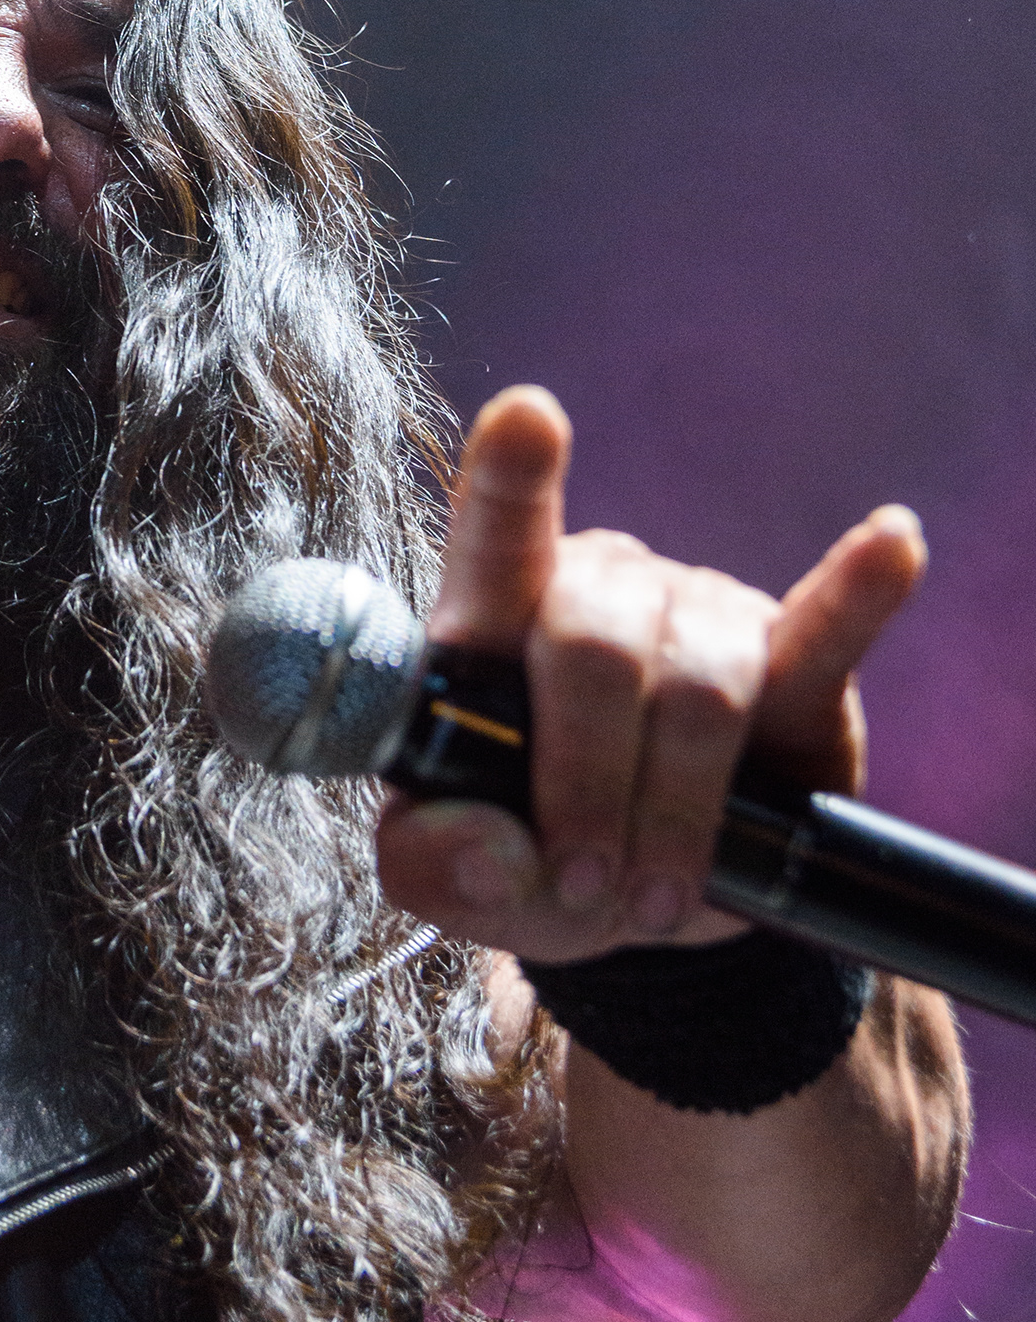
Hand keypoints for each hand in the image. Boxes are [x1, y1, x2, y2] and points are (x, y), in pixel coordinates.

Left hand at [375, 385, 925, 961]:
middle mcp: (601, 587)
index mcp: (497, 616)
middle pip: (596, 643)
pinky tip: (891, 544)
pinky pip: (827, 627)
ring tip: (654, 898)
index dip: (511, 475)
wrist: (638, 903)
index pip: (498, 530)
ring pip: (697, 687)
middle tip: (582, 886)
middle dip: (585, 782)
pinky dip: (860, 591)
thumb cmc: (527, 855)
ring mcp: (701, 615)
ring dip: (673, 811)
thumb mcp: (448, 874)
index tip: (527, 417)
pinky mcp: (796, 667)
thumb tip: (488, 850)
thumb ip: (431, 862)